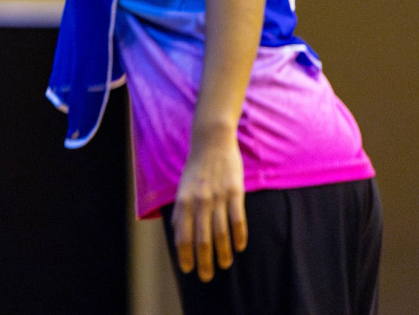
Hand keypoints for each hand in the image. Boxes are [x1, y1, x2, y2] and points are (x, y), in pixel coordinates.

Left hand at [170, 128, 247, 282]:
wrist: (212, 142)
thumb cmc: (196, 168)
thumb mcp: (182, 188)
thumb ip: (181, 211)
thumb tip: (178, 235)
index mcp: (183, 201)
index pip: (183, 235)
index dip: (185, 255)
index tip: (188, 270)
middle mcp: (199, 201)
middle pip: (202, 239)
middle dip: (204, 261)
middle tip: (207, 276)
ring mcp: (218, 197)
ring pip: (220, 232)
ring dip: (223, 252)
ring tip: (224, 265)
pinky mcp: (234, 192)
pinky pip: (238, 219)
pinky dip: (239, 236)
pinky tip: (239, 247)